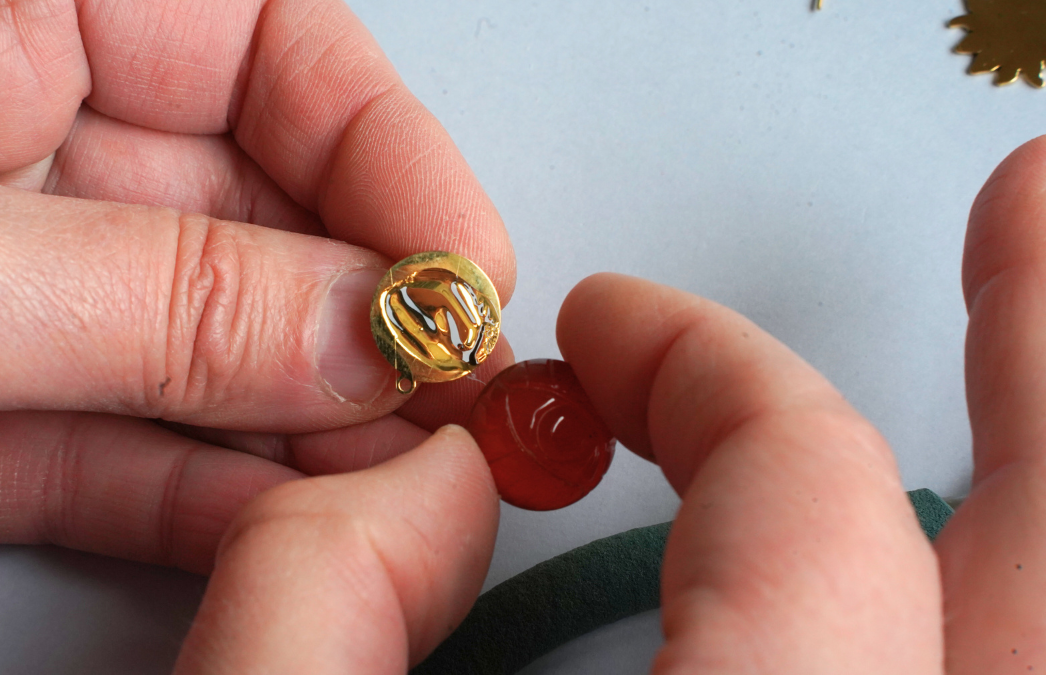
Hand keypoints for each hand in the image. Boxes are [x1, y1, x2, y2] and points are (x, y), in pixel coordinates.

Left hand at [0, 0, 513, 577]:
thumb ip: (151, 302)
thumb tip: (359, 336)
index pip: (244, 36)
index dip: (375, 143)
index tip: (454, 261)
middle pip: (233, 203)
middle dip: (348, 310)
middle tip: (442, 389)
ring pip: (176, 341)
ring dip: (291, 423)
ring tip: (394, 476)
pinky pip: (90, 444)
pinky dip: (186, 497)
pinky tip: (282, 523)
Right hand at [211, 136, 1045, 672]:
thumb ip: (317, 606)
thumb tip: (417, 492)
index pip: (793, 494)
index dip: (697, 367)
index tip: (617, 333)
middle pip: (1025, 572)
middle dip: (1027, 359)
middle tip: (1026, 223)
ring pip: (1024, 647)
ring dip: (1032, 491)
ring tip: (1031, 362)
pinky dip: (967, 622)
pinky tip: (961, 579)